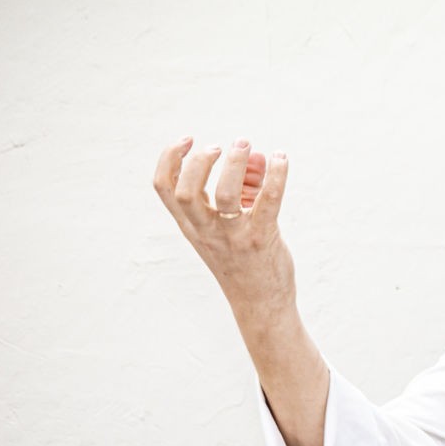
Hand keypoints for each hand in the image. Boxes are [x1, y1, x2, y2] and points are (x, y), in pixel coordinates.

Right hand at [153, 137, 296, 317]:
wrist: (260, 304)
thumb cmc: (243, 262)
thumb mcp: (226, 229)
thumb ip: (240, 191)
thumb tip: (258, 156)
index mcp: (191, 225)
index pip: (163, 188)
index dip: (169, 158)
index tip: (188, 140)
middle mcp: (207, 231)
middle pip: (185, 191)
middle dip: (199, 161)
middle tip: (219, 147)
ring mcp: (234, 236)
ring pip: (225, 194)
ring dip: (235, 163)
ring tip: (245, 145)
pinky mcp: (262, 240)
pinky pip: (268, 202)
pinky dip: (276, 175)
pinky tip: (281, 159)